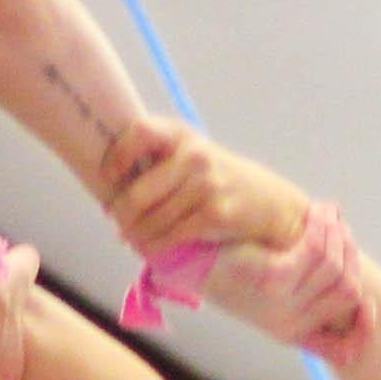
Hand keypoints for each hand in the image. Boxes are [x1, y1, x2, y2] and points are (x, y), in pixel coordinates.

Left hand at [98, 117, 306, 255]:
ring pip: (151, 221)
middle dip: (121, 215)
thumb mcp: (192, 157)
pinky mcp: (214, 214)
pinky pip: (171, 236)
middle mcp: (193, 155)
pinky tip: (151, 246)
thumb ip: (157, 162)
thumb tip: (110, 190)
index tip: (110, 178)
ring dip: (135, 235)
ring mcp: (205, 185)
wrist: (271, 202)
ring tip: (132, 237)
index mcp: (181, 134)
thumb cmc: (219, 180)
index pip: (139, 133)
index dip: (117, 157)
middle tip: (119, 222)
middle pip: (137, 193)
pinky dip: (155, 246)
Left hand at [206, 201, 367, 362]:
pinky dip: (321, 228)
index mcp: (292, 334)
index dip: (363, 329)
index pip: (344, 349)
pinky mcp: (274, 279)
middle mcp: (290, 325)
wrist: (188, 257)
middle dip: (348, 254)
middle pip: (348, 290)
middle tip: (336, 226)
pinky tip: (315, 213)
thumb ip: (303, 283)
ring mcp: (282, 305)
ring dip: (334, 232)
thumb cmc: (227, 266)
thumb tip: (343, 257)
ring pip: (335, 267)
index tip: (368, 306)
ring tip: (323, 212)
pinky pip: (316, 251)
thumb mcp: (267, 284)